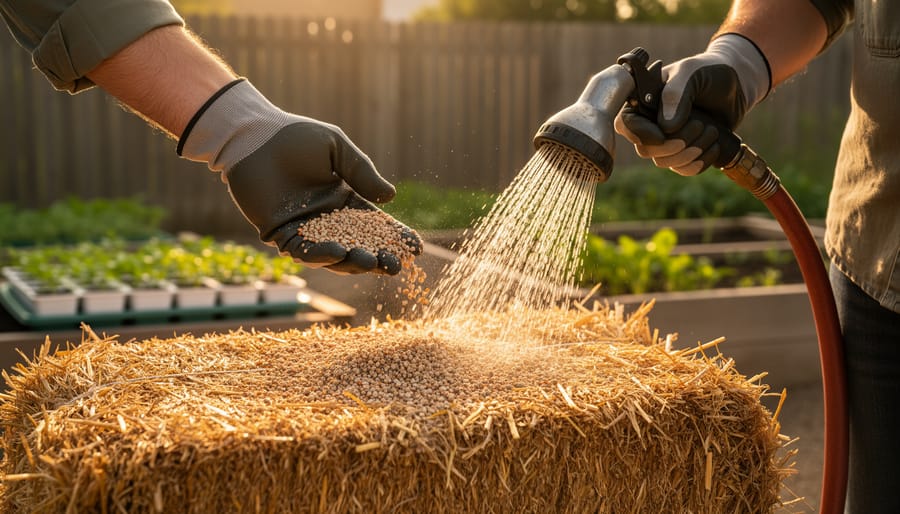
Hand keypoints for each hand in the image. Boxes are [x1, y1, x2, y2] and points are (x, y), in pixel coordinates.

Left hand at [178, 79, 421, 274]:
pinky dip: (321, 254)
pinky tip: (338, 251)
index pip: (376, 225)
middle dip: (378, 257)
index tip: (415, 248)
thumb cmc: (295, 136)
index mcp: (345, 200)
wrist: (254, 136)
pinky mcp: (281, 234)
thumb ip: (362, 172)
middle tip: (394, 266)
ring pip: (333, 255)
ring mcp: (305, 229)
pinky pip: (304, 251)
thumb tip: (390, 198)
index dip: (395, 237)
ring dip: (352, 261)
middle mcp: (327, 219)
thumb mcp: (337, 149)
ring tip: (369, 260)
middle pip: (359, 246)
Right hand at [615, 34, 769, 174]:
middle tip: (701, 125)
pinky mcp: (683, 151)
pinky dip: (699, 163)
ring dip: (691, 152)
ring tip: (712, 131)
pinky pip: (682, 169)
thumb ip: (675, 95)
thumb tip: (666, 128)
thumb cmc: (709, 71)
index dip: (642, 133)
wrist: (737, 83)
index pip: (626, 123)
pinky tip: (714, 146)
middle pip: (645, 149)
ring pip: (664, 162)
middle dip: (674, 145)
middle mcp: (649, 122)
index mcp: (643, 99)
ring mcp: (666, 139)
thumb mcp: (691, 73)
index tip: (664, 134)